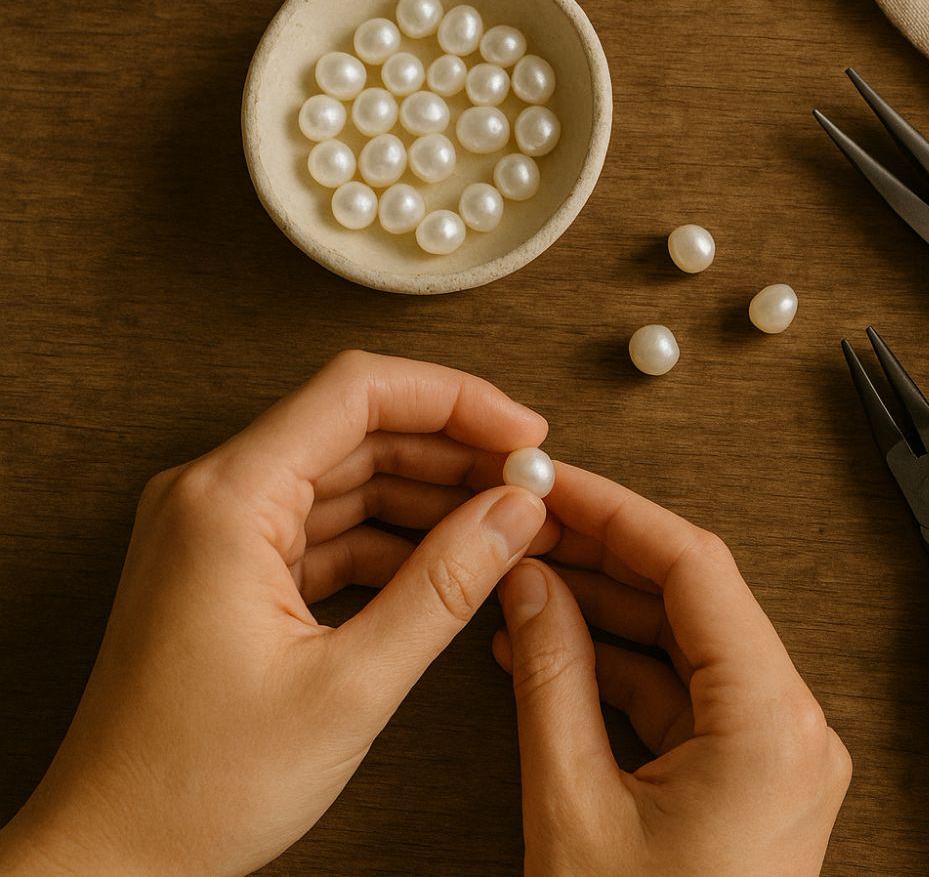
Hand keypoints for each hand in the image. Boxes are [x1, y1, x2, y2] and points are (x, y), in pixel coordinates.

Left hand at [0, 350, 554, 876]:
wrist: (107, 861)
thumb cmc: (195, 788)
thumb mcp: (348, 687)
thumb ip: (444, 587)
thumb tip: (516, 512)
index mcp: (227, 499)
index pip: (358, 391)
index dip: (456, 398)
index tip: (523, 430)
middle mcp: (215, 495)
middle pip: (358, 426)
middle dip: (454, 448)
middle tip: (529, 481)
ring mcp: (219, 530)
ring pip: (348, 473)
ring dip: (430, 493)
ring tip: (505, 521)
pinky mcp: (230, 567)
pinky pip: (327, 523)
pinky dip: (391, 536)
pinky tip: (450, 559)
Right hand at [493, 464, 851, 876]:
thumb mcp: (574, 812)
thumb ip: (549, 681)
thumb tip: (530, 585)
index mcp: (772, 723)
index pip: (695, 569)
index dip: (618, 513)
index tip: (558, 482)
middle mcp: (793, 727)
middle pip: (692, 599)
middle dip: (601, 560)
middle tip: (529, 527)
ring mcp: (776, 755)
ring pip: (683, 645)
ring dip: (603, 614)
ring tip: (523, 585)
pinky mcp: (750, 780)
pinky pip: (682, 697)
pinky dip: (617, 672)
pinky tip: (548, 650)